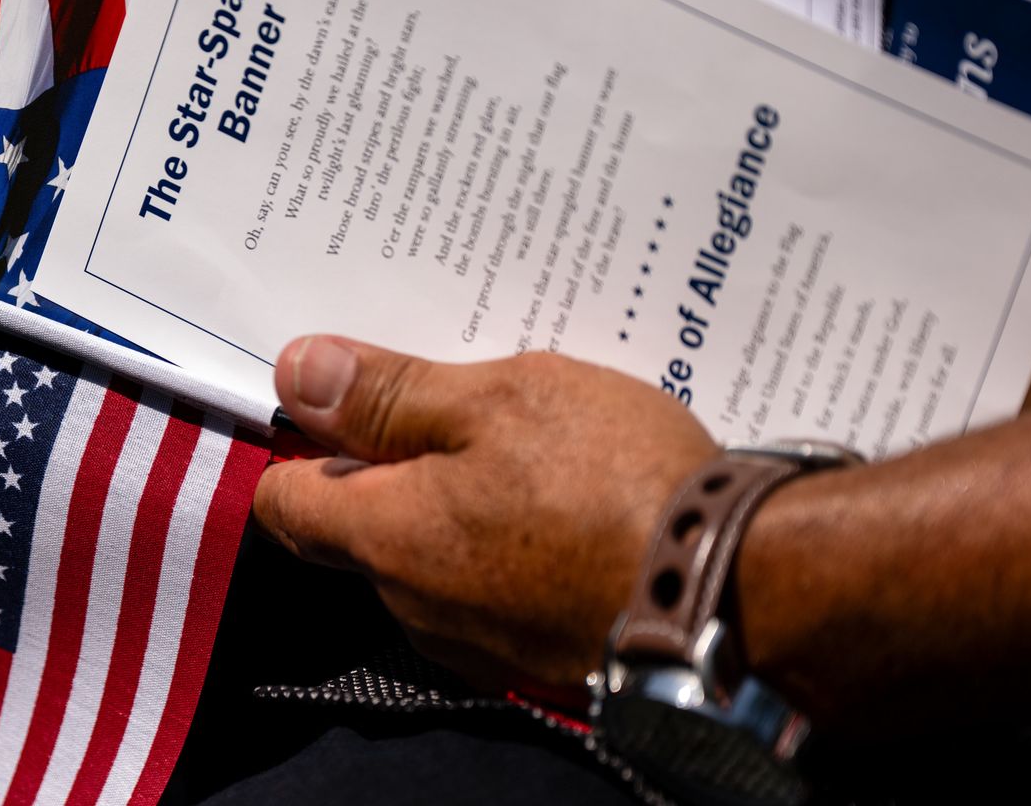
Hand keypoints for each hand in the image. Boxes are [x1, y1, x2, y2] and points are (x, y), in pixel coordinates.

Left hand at [254, 337, 717, 700]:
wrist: (746, 595)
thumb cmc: (613, 488)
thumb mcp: (497, 403)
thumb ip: (389, 394)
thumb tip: (296, 374)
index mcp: (384, 539)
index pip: (284, 503)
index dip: (300, 444)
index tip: (339, 397)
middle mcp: (414, 607)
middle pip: (361, 529)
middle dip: (392, 465)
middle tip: (457, 398)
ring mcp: (478, 643)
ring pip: (435, 558)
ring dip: (463, 502)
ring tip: (533, 442)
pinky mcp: (540, 656)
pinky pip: (497, 588)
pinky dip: (515, 543)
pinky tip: (572, 499)